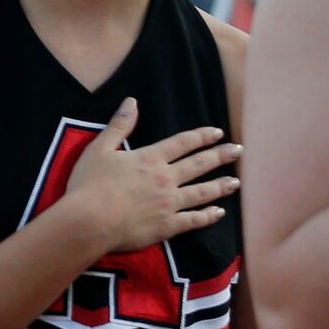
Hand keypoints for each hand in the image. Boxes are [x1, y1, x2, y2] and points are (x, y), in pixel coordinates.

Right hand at [64, 99, 239, 254]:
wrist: (89, 221)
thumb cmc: (90, 183)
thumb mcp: (100, 148)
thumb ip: (119, 125)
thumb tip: (132, 101)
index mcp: (150, 159)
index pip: (182, 143)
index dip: (201, 136)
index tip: (218, 133)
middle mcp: (165, 179)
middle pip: (199, 165)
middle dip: (220, 156)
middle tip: (239, 151)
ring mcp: (169, 204)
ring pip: (202, 193)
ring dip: (220, 186)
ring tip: (236, 182)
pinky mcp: (166, 227)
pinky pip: (193, 221)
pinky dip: (208, 216)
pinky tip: (219, 213)